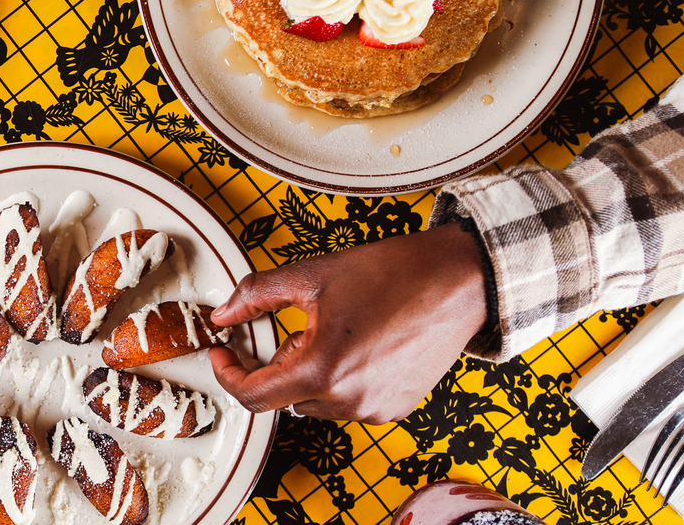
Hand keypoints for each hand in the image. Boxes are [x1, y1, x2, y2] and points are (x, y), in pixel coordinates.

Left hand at [209, 223, 487, 423]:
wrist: (461, 280)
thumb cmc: (394, 273)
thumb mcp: (313, 275)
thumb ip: (257, 294)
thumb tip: (223, 313)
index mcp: (322, 370)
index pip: (252, 395)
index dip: (228, 374)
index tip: (222, 355)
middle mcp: (348, 400)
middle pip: (282, 399)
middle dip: (274, 366)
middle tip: (288, 329)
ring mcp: (375, 409)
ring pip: (314, 403)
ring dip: (307, 375)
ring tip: (331, 332)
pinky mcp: (395, 409)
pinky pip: (347, 404)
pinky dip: (338, 382)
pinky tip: (355, 345)